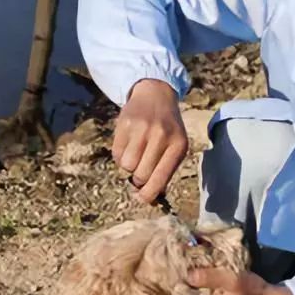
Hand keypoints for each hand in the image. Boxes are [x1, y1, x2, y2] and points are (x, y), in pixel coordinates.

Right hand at [114, 79, 188, 204]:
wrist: (155, 96)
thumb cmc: (167, 129)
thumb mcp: (174, 146)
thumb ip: (164, 171)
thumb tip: (148, 197)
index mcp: (178, 145)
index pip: (160, 178)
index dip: (149, 193)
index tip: (143, 199)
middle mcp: (161, 136)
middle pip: (141, 175)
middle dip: (138, 179)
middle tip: (140, 172)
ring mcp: (142, 128)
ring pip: (126, 166)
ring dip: (128, 166)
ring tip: (136, 155)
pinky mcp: (125, 123)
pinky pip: (116, 154)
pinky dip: (120, 155)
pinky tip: (129, 144)